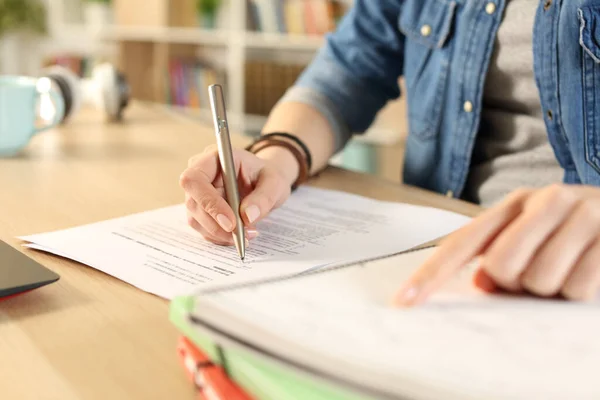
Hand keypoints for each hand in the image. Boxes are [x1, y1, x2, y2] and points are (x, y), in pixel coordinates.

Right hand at [179, 145, 291, 245]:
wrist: (265, 182)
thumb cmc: (267, 176)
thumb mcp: (275, 182)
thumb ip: (263, 197)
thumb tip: (247, 216)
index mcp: (214, 157)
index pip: (195, 178)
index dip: (208, 202)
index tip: (230, 222)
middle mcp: (200, 174)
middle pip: (193, 203)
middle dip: (216, 224)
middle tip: (242, 234)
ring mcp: (197, 193)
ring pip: (196, 219)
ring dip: (220, 233)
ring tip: (247, 234)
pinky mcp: (200, 210)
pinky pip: (203, 228)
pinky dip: (220, 237)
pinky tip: (240, 235)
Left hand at [394, 184, 599, 305]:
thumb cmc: (576, 233)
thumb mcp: (535, 238)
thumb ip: (501, 257)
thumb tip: (481, 283)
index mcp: (516, 203)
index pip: (462, 243)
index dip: (431, 275)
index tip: (404, 302)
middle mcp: (546, 200)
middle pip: (501, 267)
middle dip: (517, 283)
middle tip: (539, 274)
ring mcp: (582, 215)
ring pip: (539, 280)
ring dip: (551, 289)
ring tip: (568, 269)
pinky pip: (576, 289)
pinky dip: (579, 293)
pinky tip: (591, 271)